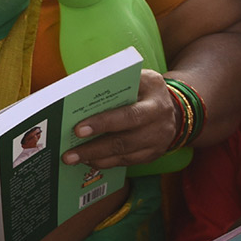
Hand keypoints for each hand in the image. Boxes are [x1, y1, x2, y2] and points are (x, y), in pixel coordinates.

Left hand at [62, 69, 177, 168]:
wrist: (171, 106)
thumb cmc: (144, 88)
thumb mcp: (136, 77)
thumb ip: (113, 83)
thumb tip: (78, 92)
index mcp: (155, 101)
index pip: (128, 115)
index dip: (103, 123)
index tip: (78, 130)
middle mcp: (160, 123)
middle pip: (123, 140)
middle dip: (93, 148)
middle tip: (68, 154)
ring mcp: (158, 142)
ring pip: (124, 155)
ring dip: (95, 158)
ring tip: (72, 159)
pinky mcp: (153, 154)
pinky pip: (126, 162)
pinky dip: (105, 162)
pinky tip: (87, 160)